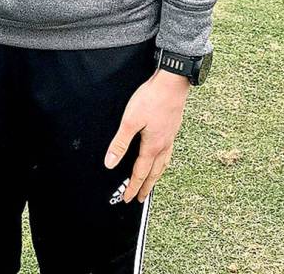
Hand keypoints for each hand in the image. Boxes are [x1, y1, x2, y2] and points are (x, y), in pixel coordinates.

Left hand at [104, 69, 189, 202]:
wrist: (172, 84)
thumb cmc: (151, 99)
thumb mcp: (130, 121)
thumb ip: (120, 143)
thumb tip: (110, 163)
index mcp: (152, 146)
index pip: (140, 173)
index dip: (133, 187)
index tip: (128, 199)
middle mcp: (163, 145)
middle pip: (154, 173)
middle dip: (145, 186)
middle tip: (140, 198)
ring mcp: (170, 137)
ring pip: (163, 163)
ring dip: (155, 176)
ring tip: (152, 183)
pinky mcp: (172, 129)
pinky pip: (168, 152)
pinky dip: (163, 162)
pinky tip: (162, 156)